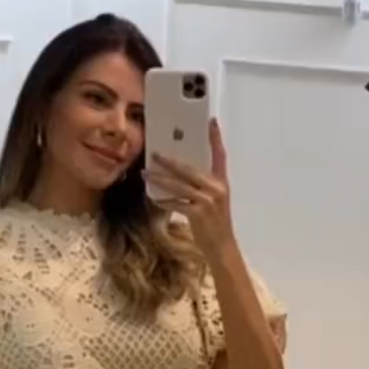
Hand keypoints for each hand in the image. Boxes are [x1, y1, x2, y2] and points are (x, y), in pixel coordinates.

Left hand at [146, 119, 235, 258]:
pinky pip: (176, 203)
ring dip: (160, 179)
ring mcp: (207, 200)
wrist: (222, 247)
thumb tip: (179, 175)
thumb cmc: (215, 224)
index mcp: (221, 182)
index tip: (211, 121)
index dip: (216, 138)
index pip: (220, 155)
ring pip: (179, 185)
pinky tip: (154, 198)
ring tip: (146, 174)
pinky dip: (164, 201)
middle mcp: (216, 188)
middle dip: (169, 161)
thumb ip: (202, 187)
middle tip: (154, 154)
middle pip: (188, 169)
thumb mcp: (214, 201)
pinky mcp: (198, 213)